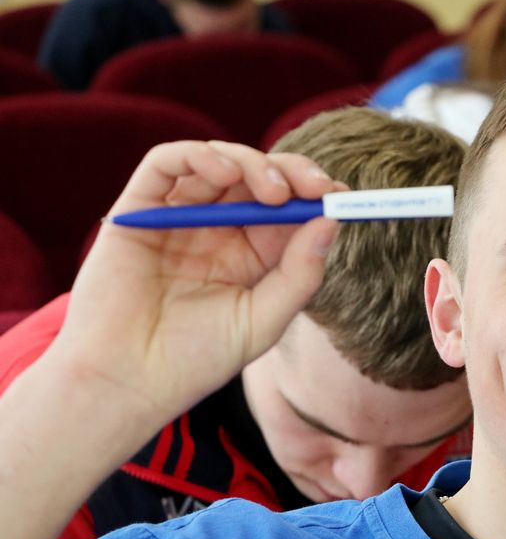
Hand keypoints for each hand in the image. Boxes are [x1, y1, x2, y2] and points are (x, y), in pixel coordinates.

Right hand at [47, 140, 341, 435]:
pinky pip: (165, 163)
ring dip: (252, 164)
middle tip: (314, 185)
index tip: (343, 194)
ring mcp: (177, 217)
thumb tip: (331, 220)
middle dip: (292, 173)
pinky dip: (198, 156)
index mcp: (250, 254)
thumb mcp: (264, 320)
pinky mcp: (138, 211)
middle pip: (258, 178)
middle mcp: (216, 229)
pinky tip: (225, 174)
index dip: (315, 194)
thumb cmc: (196, 360)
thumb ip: (299, 273)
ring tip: (273, 192)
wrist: (129, 383)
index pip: (289, 209)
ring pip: (218, 162)